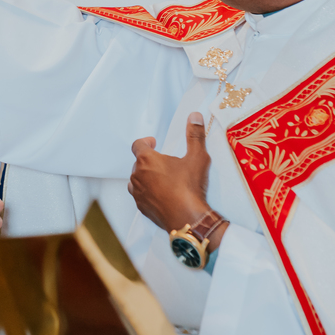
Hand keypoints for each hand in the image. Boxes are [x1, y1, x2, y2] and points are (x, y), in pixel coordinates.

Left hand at [128, 112, 212, 233]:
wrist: (188, 218)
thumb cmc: (190, 187)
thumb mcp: (197, 158)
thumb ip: (195, 135)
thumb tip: (195, 116)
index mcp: (147, 160)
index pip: (137, 145)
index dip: (145, 142)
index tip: (154, 143)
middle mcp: (137, 175)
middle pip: (138, 163)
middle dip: (149, 160)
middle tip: (163, 163)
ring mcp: (137, 193)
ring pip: (137, 179)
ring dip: (146, 176)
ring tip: (161, 178)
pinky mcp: (141, 207)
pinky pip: (140, 195)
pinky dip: (147, 192)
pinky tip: (160, 194)